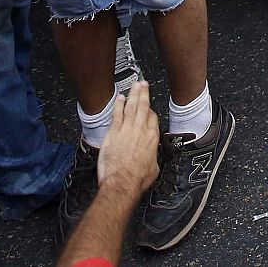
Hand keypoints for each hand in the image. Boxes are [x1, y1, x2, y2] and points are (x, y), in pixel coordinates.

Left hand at [98, 80, 159, 194]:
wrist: (122, 183)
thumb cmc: (136, 179)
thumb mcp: (154, 167)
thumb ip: (152, 155)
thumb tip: (151, 156)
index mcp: (152, 138)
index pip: (152, 118)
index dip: (150, 111)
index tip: (148, 108)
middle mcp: (140, 131)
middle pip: (143, 107)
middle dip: (143, 93)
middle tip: (143, 83)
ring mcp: (126, 130)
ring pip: (131, 107)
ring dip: (133, 94)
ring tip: (135, 85)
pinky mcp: (113, 134)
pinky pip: (117, 115)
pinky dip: (119, 105)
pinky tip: (120, 98)